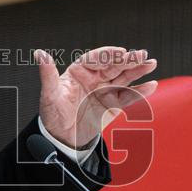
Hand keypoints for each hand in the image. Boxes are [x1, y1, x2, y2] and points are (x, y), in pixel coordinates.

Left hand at [37, 47, 156, 148]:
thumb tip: (39, 54)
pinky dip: (139, 91)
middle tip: (142, 54)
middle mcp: (94, 78)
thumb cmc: (52, 114)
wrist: (61, 138)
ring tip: (151, 63)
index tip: (121, 52)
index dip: (108, 54)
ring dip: (137, 71)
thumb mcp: (49, 95)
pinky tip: (151, 85)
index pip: (96, 59)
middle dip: (128, 60)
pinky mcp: (112, 104)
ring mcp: (104, 90)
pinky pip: (127, 97)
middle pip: (113, 66)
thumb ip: (47, 74)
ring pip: (123, 78)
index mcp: (79, 71)